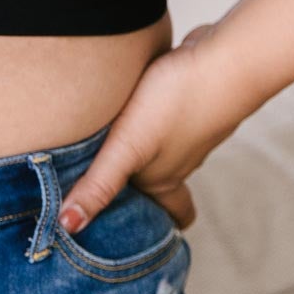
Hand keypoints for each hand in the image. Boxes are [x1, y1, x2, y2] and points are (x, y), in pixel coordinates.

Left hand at [58, 23, 238, 234]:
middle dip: (140, 189)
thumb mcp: (129, 147)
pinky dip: (148, 120)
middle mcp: (180, 157)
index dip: (159, 226)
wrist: (226, 58)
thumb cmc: (177, 104)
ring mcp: (188, 127)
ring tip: (111, 151)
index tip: (142, 235)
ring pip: (163, 148)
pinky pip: (164, 116)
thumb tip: (67, 226)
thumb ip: (100, 184)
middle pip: (162, 182)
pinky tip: (128, 106)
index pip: (171, 213)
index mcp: (165, 177)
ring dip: (142, 153)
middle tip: (113, 194)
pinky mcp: (188, 97)